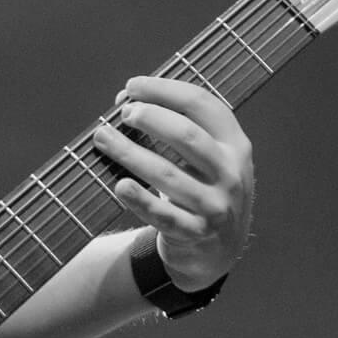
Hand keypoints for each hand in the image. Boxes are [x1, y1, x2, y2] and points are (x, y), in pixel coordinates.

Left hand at [92, 75, 254, 291]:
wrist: (218, 251)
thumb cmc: (201, 188)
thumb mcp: (206, 157)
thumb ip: (175, 128)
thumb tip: (124, 100)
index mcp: (234, 144)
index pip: (203, 105)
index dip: (165, 90)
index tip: (132, 86)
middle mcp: (231, 173)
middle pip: (187, 136)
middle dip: (150, 118)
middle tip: (123, 113)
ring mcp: (215, 206)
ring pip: (168, 175)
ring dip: (130, 153)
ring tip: (103, 137)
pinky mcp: (196, 234)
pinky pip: (164, 216)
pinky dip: (140, 200)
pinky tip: (120, 185)